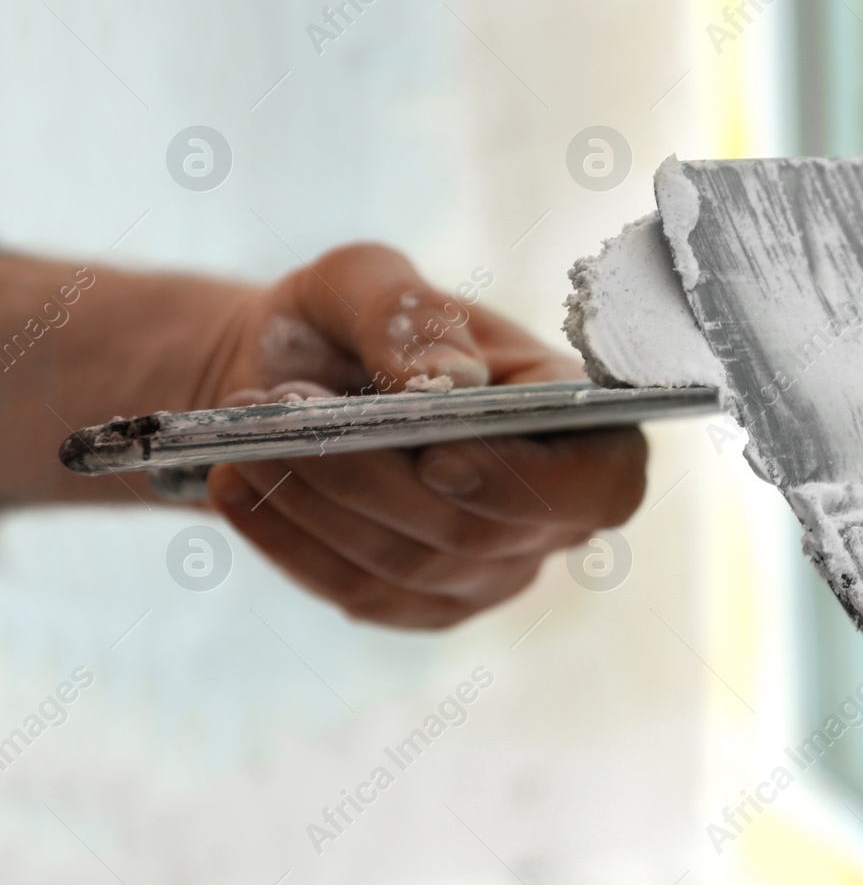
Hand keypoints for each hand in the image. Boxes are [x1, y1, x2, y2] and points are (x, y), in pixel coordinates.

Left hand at [199, 244, 645, 628]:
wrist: (290, 377)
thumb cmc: (352, 320)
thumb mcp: (366, 280)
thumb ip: (408, 315)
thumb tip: (446, 382)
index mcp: (581, 421)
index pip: (601, 484)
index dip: (526, 484)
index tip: (436, 456)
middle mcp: (554, 510)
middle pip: (478, 531)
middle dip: (371, 476)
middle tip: (286, 410)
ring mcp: (495, 569)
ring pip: (412, 566)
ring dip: (318, 501)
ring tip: (246, 435)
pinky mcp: (427, 603)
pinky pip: (364, 596)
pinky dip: (292, 541)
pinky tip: (239, 485)